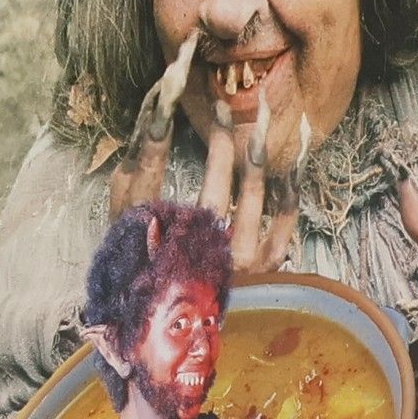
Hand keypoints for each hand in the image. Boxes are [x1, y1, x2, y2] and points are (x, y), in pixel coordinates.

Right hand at [106, 33, 299, 271]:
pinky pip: (286, 222)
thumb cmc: (145, 263)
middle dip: (220, 136)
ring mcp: (238, 265)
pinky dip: (288, 188)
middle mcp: (197, 255)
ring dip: (258, 148)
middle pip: (214, 182)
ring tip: (261, 111)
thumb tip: (154, 110)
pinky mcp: (268, 271)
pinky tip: (288, 159)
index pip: (151, 175)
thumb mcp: (128, 217)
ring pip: (255, 193)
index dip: (157, 128)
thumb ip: (137, 166)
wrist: (173, 329)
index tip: (168, 89)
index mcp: (151, 242)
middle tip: (220, 103)